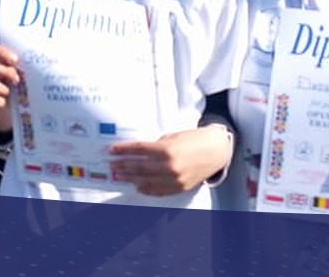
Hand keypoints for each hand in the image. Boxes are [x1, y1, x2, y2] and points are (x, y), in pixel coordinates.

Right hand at [0, 44, 20, 131]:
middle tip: (16, 80)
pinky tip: (3, 104)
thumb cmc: (15, 92)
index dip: (2, 53)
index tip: (15, 60)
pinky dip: (0, 102)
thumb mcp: (19, 76)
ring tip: (9, 95)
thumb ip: (19, 66)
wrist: (11, 116)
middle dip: (5, 71)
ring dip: (4, 89)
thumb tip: (30, 60)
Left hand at [107, 126, 231, 195]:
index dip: (123, 150)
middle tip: (111, 165)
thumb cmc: (195, 139)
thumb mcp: (173, 137)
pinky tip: (137, 186)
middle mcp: (169, 167)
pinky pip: (159, 191)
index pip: (138, 150)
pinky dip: (146, 189)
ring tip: (119, 176)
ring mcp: (174, 180)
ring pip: (146, 182)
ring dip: (130, 179)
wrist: (216, 150)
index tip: (111, 150)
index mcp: (167, 150)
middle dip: (123, 166)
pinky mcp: (180, 188)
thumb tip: (138, 152)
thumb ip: (156, 145)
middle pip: (139, 168)